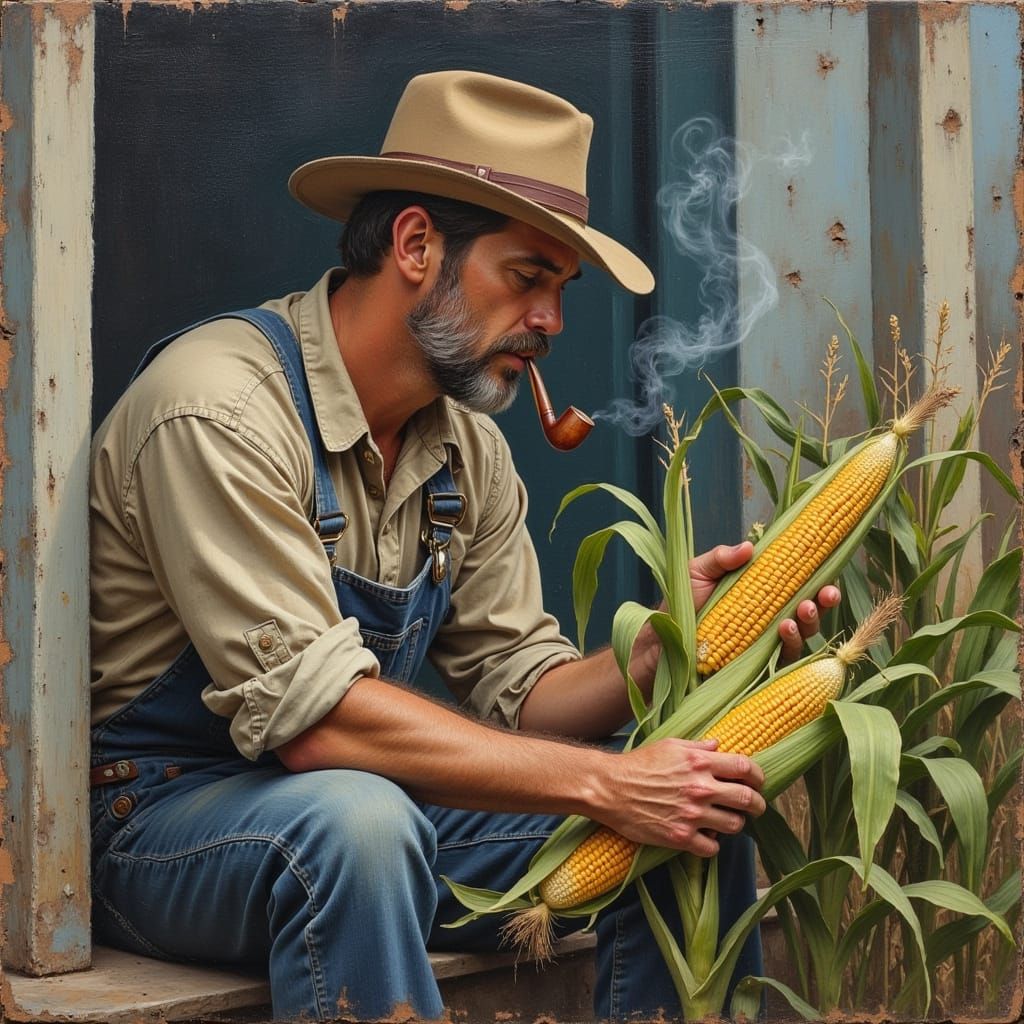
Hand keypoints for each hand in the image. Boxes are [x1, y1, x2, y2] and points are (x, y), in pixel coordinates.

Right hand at [601, 737, 765, 856]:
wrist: (610, 788)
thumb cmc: (638, 764)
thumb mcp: (669, 746)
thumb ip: (698, 746)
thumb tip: (719, 746)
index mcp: (700, 762)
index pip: (746, 768)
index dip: (759, 776)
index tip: (758, 782)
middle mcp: (700, 788)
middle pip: (748, 799)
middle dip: (757, 805)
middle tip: (755, 807)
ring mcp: (692, 815)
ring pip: (735, 825)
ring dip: (734, 823)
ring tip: (726, 820)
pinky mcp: (680, 837)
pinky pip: (712, 847)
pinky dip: (712, 843)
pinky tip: (705, 836)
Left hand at [689, 543, 841, 662]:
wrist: (664, 637)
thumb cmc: (684, 602)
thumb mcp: (699, 572)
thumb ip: (721, 558)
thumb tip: (749, 547)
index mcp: (763, 593)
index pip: (800, 586)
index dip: (820, 583)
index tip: (831, 578)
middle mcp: (770, 619)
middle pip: (808, 613)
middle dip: (823, 604)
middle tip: (826, 594)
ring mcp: (766, 643)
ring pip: (802, 637)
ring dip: (807, 623)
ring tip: (800, 611)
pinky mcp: (757, 665)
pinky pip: (784, 660)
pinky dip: (789, 645)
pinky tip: (785, 631)